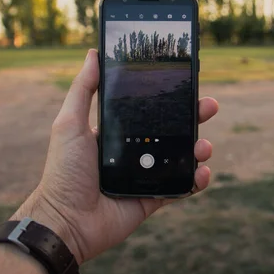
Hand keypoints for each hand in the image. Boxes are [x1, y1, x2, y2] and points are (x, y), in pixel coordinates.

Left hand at [12, 50, 218, 263]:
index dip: (168, 97)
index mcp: (117, 132)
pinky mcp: (152, 199)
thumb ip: (83, 90)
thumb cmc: (63, 170)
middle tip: (209, 106)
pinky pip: (180, 188)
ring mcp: (145, 175)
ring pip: (180, 158)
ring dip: (198, 148)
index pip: (148, 109)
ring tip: (203, 146)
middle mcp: (134, 151)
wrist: (66, 220)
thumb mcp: (69, 124)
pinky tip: (202, 172)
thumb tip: (93, 53)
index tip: (186, 82)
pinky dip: (195, 181)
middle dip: (193, 117)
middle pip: (171, 130)